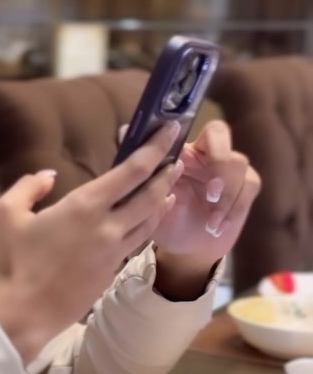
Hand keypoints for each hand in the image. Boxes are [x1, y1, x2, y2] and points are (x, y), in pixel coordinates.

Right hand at [0, 121, 183, 363]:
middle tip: (178, 156)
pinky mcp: (114, 271)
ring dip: (163, 198)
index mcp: (85, 206)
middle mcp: (109, 226)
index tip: (169, 130)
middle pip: (152, 193)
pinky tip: (147, 219)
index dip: (155, 148)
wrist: (25, 314)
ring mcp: (115, 251)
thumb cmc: (14, 262)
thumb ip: (28, 186)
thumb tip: (47, 176)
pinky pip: (138, 241)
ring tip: (169, 185)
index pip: (132, 171)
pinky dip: (148, 224)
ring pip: (151, 219)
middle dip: (168, 171)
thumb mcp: (6, 214)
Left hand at [151, 120, 260, 267]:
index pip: (187, 125)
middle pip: (221, 133)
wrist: (184, 248)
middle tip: (210, 192)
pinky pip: (250, 185)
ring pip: (239, 163)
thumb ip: (139, 168)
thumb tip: (123, 131)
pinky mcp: (245, 187)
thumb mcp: (147, 198)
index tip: (187, 160)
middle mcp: (207, 152)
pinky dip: (235, 207)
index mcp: (183, 150)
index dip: (193, 135)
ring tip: (211, 218)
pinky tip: (218, 225)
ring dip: (226, 192)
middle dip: (218, 160)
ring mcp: (229, 169)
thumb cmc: (164, 219)